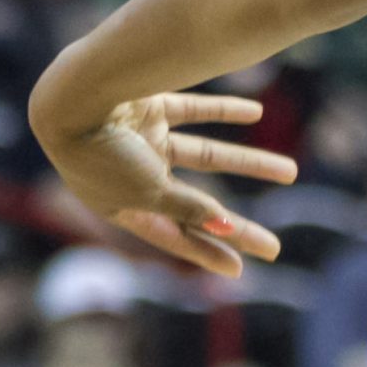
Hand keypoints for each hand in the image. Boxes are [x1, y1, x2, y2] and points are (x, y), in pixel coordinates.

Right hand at [36, 92, 296, 275]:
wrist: (74, 96)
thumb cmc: (104, 155)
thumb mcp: (148, 191)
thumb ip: (187, 208)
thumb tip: (227, 229)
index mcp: (124, 208)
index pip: (174, 237)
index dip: (206, 253)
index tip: (242, 269)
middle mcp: (135, 177)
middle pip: (198, 205)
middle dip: (237, 225)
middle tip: (275, 247)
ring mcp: (144, 141)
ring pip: (206, 155)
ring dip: (248, 162)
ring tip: (291, 173)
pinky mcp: (150, 106)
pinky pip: (194, 111)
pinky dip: (224, 110)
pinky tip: (256, 112)